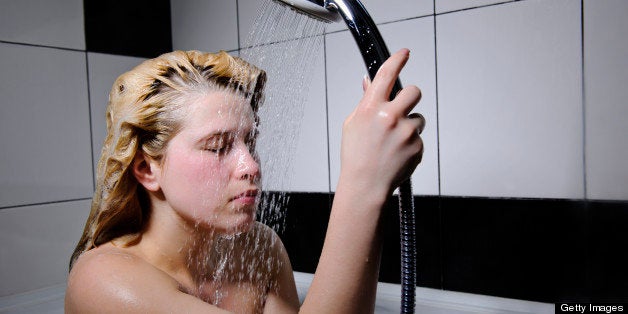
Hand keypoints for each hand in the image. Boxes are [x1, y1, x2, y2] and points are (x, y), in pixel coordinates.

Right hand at [339, 49, 424, 195]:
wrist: (365, 185)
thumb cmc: (356, 156)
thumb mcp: (353, 124)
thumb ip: (366, 101)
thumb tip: (371, 82)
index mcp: (371, 109)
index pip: (386, 75)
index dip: (397, 60)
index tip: (404, 53)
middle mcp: (390, 117)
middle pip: (414, 92)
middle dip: (410, 97)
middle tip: (402, 108)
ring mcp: (406, 132)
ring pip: (418, 118)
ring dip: (409, 125)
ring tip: (393, 143)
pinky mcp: (417, 146)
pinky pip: (419, 138)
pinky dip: (410, 144)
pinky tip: (397, 154)